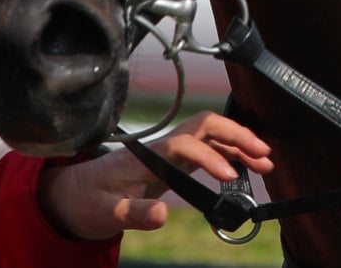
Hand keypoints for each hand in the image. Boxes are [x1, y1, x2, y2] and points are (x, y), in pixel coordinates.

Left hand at [35, 111, 272, 239]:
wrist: (74, 194)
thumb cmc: (88, 201)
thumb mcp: (105, 214)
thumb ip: (134, 214)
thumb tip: (163, 215)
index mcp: (148, 155)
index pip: (187, 143)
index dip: (211, 157)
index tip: (229, 177)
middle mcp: (163, 147)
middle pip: (207, 126)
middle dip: (237, 135)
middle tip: (263, 153)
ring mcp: (171, 151)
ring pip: (212, 135)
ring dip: (239, 144)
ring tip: (266, 161)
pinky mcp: (175, 161)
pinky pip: (209, 149)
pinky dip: (231, 154)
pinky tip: (246, 167)